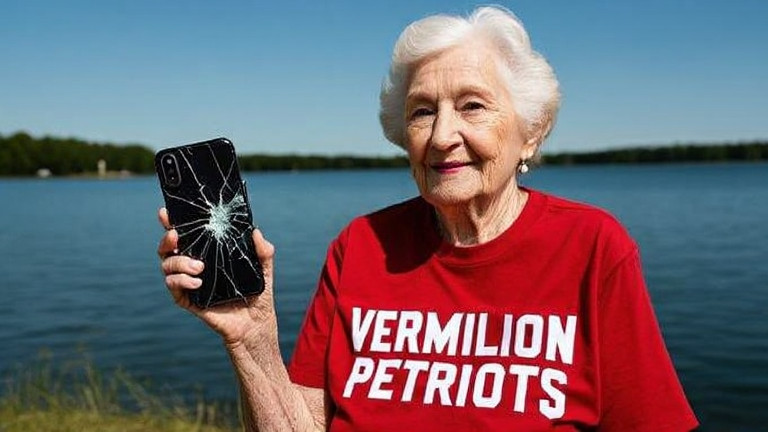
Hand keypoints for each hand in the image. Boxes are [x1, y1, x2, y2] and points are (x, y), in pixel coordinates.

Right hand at [157, 208, 277, 348]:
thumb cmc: (257, 293)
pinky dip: (181, 281)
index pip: (186, 236)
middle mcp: (193, 265)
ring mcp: (188, 283)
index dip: (171, 223)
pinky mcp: (188, 300)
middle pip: (168, 249)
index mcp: (208, 253)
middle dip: (167, 240)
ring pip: (167, 266)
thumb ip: (263, 250)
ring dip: (178, 262)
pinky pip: (173, 287)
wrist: (255, 323)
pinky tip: (197, 282)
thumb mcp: (264, 268)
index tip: (165, 214)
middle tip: (176, 237)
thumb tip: (256, 231)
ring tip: (200, 267)